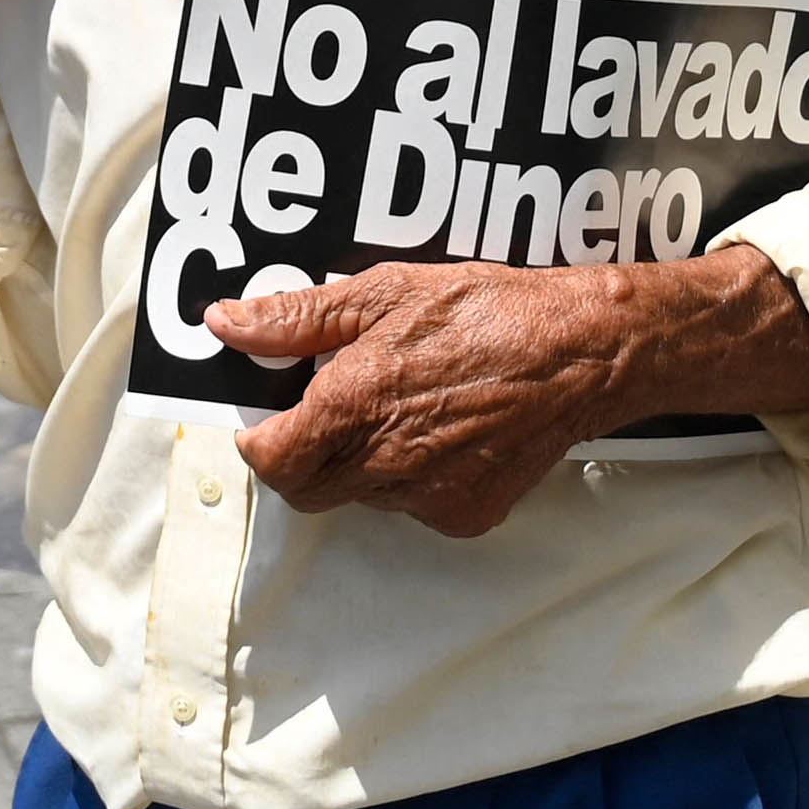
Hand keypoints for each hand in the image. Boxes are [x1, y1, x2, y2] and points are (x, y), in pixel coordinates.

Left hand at [209, 261, 641, 536]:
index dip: (259, 440)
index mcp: (356, 406)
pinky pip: (411, 506)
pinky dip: (410, 476)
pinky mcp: (464, 515)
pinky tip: (441, 429)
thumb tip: (229, 323)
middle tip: (327, 407)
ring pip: (360, 496)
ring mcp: (427, 497)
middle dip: (302, 454)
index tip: (268, 417)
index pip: (270, 460)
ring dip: (359, 461)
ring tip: (401, 404)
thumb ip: (298, 318)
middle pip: (306, 488)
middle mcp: (386, 463)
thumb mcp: (385, 293)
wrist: (580, 353)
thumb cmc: (490, 314)